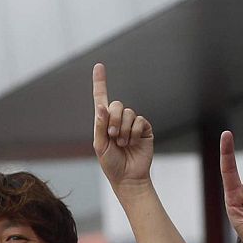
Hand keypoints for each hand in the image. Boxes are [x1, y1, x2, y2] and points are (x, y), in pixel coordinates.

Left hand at [91, 63, 152, 187]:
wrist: (128, 176)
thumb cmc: (111, 163)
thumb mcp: (100, 146)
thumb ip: (100, 126)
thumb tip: (101, 106)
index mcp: (103, 123)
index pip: (101, 99)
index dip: (100, 82)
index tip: (98, 66)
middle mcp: (117, 120)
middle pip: (116, 105)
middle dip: (113, 120)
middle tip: (113, 136)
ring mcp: (132, 123)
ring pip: (128, 113)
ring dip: (123, 129)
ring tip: (122, 143)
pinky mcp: (144, 128)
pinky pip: (139, 120)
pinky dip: (134, 132)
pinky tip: (132, 142)